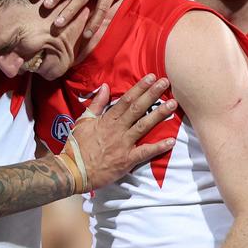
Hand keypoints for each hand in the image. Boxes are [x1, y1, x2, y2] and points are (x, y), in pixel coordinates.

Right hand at [66, 76, 176, 191]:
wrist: (74, 170)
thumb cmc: (77, 146)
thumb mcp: (83, 122)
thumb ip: (96, 104)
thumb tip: (105, 87)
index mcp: (107, 120)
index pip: (126, 100)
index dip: (139, 88)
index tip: (151, 77)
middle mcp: (117, 130)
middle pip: (137, 109)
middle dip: (152, 94)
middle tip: (166, 82)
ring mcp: (123, 145)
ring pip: (143, 126)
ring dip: (159, 114)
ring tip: (173, 104)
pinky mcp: (127, 160)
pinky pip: (145, 152)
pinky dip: (158, 147)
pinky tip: (171, 141)